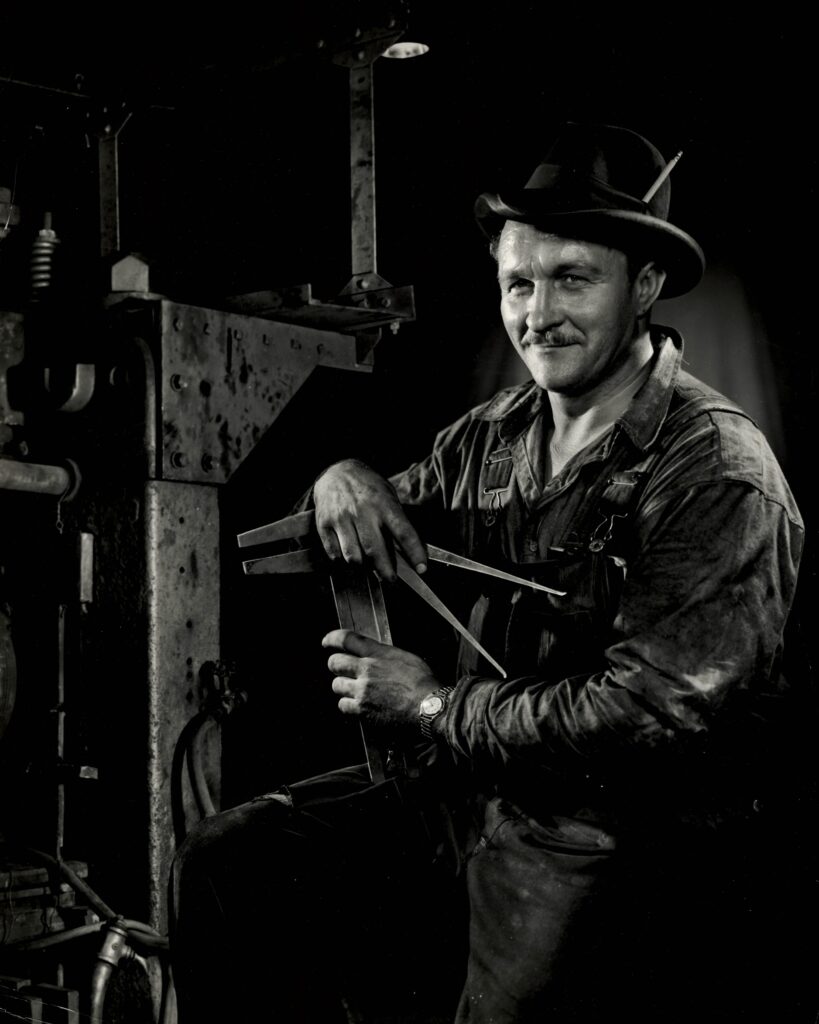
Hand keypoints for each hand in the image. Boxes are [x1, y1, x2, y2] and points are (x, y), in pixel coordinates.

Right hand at [313, 459, 425, 581]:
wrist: (335, 471)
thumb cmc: (368, 488)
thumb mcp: (388, 496)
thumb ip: (397, 521)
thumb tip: (407, 552)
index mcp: (384, 503)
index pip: (404, 532)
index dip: (415, 553)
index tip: (422, 568)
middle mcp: (362, 511)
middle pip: (376, 551)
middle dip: (386, 572)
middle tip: (391, 580)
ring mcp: (341, 518)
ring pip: (353, 556)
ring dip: (364, 568)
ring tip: (369, 567)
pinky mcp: (324, 524)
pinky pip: (334, 554)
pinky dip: (344, 562)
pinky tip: (351, 558)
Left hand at [323, 629, 438, 728]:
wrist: (429, 707)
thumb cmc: (423, 682)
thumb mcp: (405, 657)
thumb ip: (383, 654)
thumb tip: (372, 655)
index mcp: (377, 654)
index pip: (346, 639)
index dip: (332, 639)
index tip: (327, 642)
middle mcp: (366, 670)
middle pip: (335, 663)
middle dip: (337, 665)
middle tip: (342, 669)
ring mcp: (362, 691)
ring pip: (337, 685)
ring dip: (343, 686)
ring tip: (354, 689)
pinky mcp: (362, 711)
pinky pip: (343, 706)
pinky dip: (348, 705)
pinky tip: (358, 705)